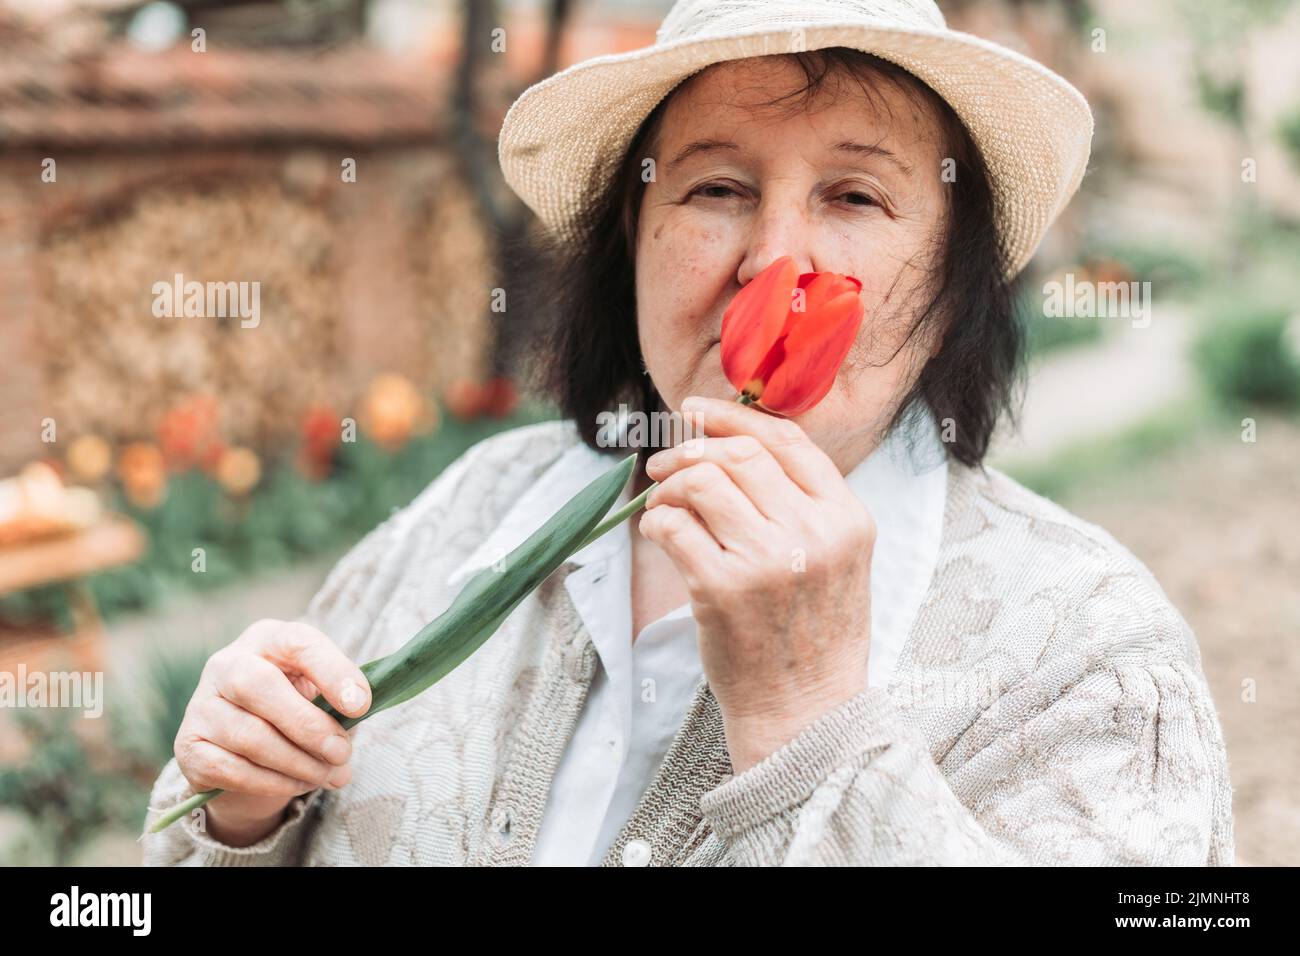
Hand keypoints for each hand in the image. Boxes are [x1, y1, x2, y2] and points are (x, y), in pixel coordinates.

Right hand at [173, 619, 370, 845]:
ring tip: (330, 774)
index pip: (298, 642)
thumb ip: (338, 704)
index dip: (332, 671)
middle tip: (341, 752)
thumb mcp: (320, 694)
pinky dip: (274, 782)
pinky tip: (300, 784)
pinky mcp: (189, 746)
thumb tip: (350, 727)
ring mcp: (201, 704)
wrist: (249, 748)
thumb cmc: (297, 708)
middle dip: (308, 725)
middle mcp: (226, 663)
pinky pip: (233, 770)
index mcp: (267, 639)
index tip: (361, 705)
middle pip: (260, 686)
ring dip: (298, 762)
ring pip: (249, 736)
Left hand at [639, 396, 874, 772]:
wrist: (806, 712)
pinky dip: (656, 522)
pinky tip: (660, 535)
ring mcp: (767, 560)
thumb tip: (733, 445)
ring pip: (701, 482)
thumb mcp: (838, 559)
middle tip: (664, 465)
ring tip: (661, 503)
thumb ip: (804, 504)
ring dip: (668, 485)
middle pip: (738, 456)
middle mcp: (813, 533)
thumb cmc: (813, 634)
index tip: (695, 410)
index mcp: (847, 518)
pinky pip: (673, 527)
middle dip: (690, 449)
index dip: (734, 418)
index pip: (788, 441)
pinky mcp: (721, 589)